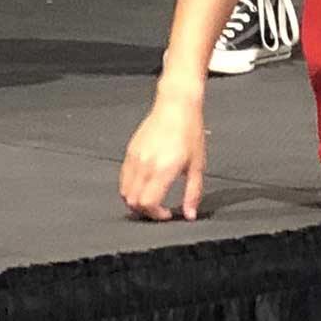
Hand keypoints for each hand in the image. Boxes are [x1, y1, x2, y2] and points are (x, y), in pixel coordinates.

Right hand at [120, 90, 205, 221]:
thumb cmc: (190, 132)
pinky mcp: (129, 151)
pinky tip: (144, 185)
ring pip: (125, 191)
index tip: (166, 214)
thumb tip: (190, 215)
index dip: (156, 215)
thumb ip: (193, 193)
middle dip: (145, 211)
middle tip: (159, 209)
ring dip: (135, 201)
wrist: (176, 105)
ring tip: (151, 198)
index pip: (148, 203)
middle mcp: (146, 165)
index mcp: (164, 169)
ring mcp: (135, 158)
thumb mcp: (197, 165)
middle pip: (133, 201)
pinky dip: (130, 187)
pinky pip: (123, 178)